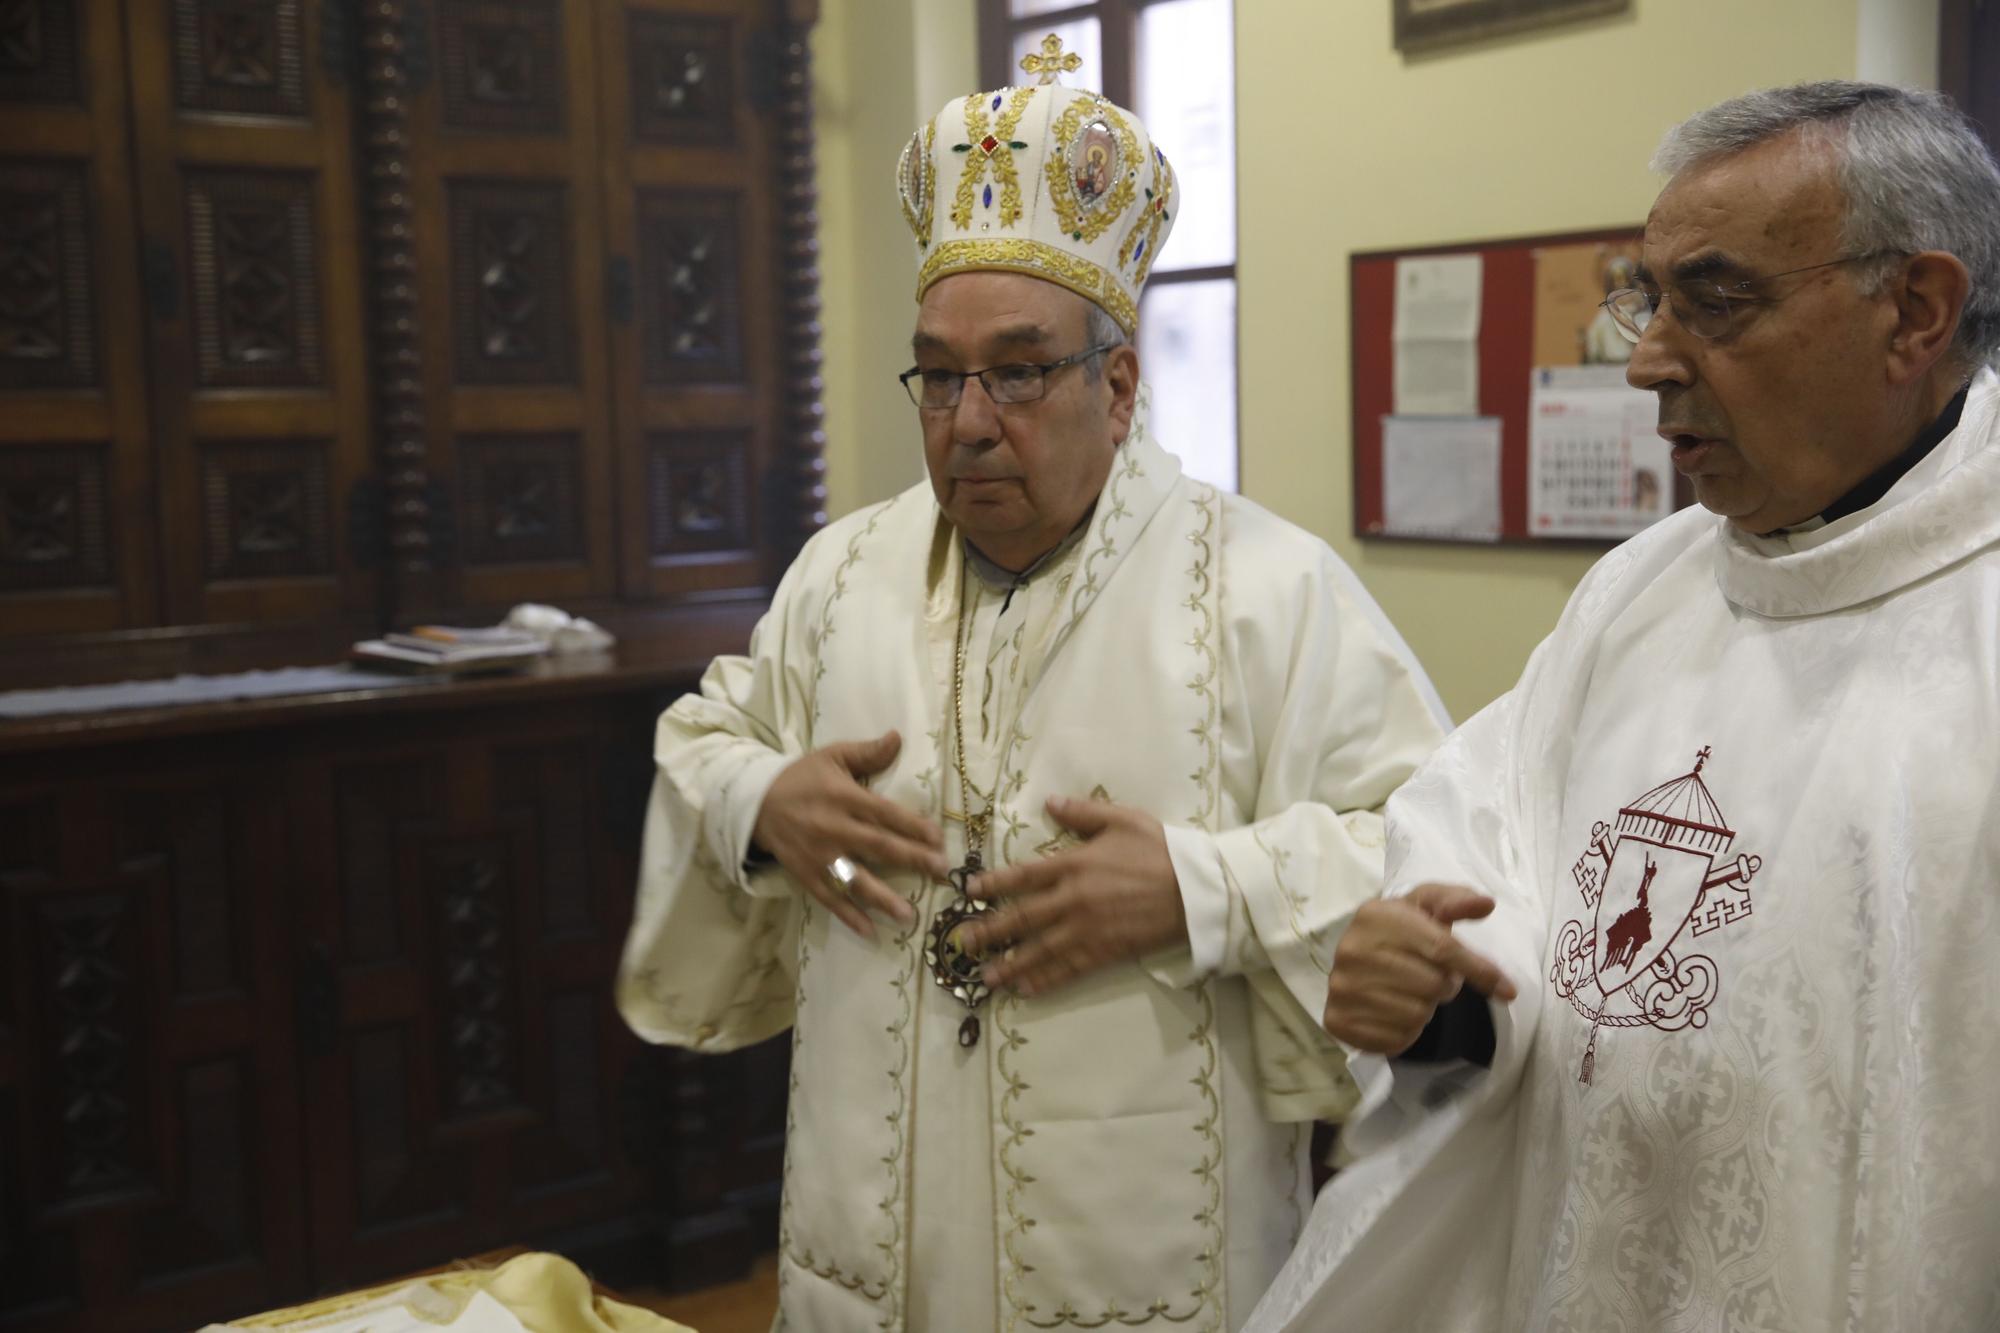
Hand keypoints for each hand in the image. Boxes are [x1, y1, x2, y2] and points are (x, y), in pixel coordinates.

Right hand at [752, 730, 947, 938]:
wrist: (754, 802)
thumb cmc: (801, 778)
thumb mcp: (831, 756)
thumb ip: (866, 752)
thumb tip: (898, 736)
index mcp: (843, 797)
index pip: (884, 813)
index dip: (913, 826)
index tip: (938, 838)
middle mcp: (833, 828)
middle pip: (877, 847)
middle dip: (911, 859)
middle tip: (940, 871)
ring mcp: (819, 856)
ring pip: (855, 879)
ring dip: (883, 898)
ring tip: (909, 915)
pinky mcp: (806, 875)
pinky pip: (829, 898)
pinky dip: (848, 916)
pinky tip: (870, 931)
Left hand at [955, 795, 1187, 996]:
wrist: (1195, 890)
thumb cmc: (1160, 850)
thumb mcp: (1122, 819)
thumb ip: (1083, 812)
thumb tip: (1049, 801)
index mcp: (1074, 864)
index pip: (1023, 876)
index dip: (993, 883)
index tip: (969, 890)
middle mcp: (1073, 900)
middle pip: (1022, 918)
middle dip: (989, 932)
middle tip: (961, 943)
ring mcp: (1087, 930)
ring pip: (1039, 951)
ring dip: (1009, 965)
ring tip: (984, 977)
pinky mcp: (1104, 953)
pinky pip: (1067, 970)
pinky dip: (1044, 980)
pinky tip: (1025, 989)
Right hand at [1321, 883, 1516, 1054]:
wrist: (1358, 957)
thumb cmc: (1401, 930)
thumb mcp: (1426, 906)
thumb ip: (1456, 901)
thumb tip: (1486, 903)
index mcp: (1375, 915)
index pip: (1442, 949)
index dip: (1479, 970)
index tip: (1507, 990)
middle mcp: (1351, 950)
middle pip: (1433, 985)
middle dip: (1444, 986)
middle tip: (1430, 977)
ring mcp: (1342, 988)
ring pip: (1417, 1015)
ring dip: (1425, 1009)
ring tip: (1410, 992)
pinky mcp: (1338, 1021)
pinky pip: (1396, 1039)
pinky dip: (1405, 1031)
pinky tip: (1394, 1011)